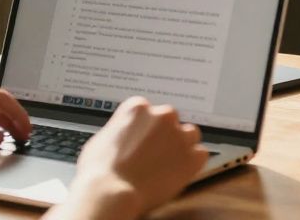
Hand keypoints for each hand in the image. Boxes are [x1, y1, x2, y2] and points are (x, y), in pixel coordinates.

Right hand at [62, 97, 207, 219]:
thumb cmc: (99, 171)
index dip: (145, 128)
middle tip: (153, 154)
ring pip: (189, 134)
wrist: (111, 192)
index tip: (143, 139)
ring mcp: (180, 135)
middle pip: (170, 120)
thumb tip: (124, 134)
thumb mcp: (101, 139)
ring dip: (181, 146)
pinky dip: (192, 163)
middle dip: (164, 135)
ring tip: (166, 164)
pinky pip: (200, 154)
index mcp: (138, 107)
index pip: (149, 111)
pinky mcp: (193, 155)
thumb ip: (121, 130)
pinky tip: (178, 172)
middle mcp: (163, 115)